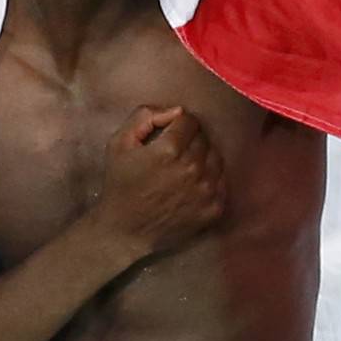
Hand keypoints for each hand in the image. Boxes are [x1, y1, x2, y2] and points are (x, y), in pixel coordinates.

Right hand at [91, 105, 225, 257]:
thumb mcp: (119, 142)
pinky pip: (221, 180)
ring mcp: (206, 191)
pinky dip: (210, 178)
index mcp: (169, 150)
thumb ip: (145, 116)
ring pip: (216, 157)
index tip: (168, 135)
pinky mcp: (214, 208)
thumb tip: (176, 110)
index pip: (189, 120)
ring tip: (183, 168)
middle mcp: (193, 169)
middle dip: (189, 140)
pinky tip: (191, 184)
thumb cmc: (120, 185)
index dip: (177, 124)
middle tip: (173, 153)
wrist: (125, 230)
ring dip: (202, 157)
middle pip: (203, 138)